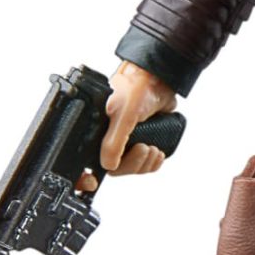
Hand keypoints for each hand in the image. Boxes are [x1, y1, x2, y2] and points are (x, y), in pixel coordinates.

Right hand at [79, 62, 177, 188]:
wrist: (159, 80)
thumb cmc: (138, 89)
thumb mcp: (123, 115)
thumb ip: (114, 141)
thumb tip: (108, 165)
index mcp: (97, 130)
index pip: (94, 161)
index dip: (99, 171)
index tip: (106, 174)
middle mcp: (109, 136)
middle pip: (117, 168)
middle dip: (135, 163)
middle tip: (145, 148)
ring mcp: (127, 140)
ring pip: (133, 167)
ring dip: (146, 162)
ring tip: (153, 148)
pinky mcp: (142, 139)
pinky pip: (144, 162)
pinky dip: (153, 162)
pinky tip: (158, 152)